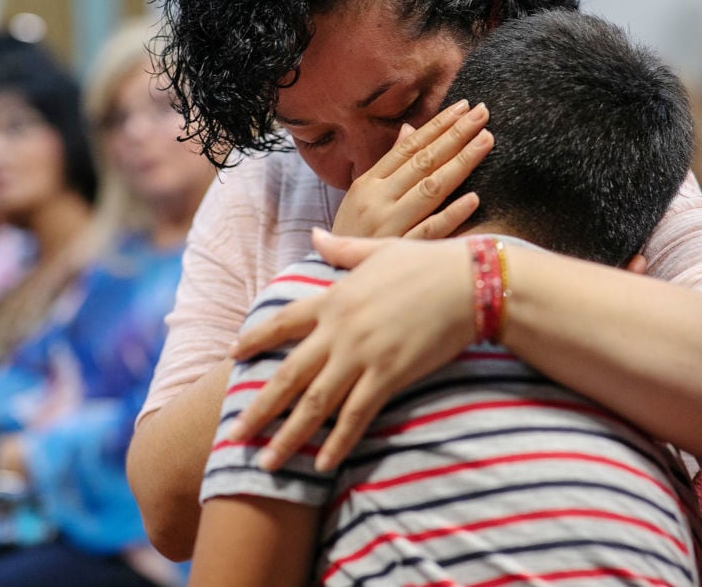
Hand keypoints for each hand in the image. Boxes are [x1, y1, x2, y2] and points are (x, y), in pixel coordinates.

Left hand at [227, 230, 475, 471]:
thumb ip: (343, 251)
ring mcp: (362, 355)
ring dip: (289, 436)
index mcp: (334, 298)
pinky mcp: (389, 375)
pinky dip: (338, 441)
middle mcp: (339, 329)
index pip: (282, 322)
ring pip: (315, 403)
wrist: (469, 282)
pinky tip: (321, 464)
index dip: (255, 340)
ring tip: (268, 463)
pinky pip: (356, 415)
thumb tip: (315, 236)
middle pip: (288, 375)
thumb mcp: (379, 251)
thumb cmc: (427, 263)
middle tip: (235, 435)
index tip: (233, 355)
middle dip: (259, 409)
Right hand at [331, 100, 491, 238]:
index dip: (438, 125)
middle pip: (423, 161)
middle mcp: (378, 199)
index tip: (464, 107)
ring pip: (430, 189)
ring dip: (460, 163)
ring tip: (486, 141)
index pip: (409, 146)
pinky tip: (474, 198)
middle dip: (455, 135)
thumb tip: (409, 129)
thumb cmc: (352, 237)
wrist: (329, 281)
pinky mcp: (400, 252)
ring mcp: (389, 225)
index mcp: (367, 183)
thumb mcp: (361, 196)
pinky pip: (430, 230)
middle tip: (483, 114)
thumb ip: (388, 165)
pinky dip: (452, 214)